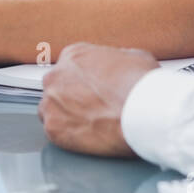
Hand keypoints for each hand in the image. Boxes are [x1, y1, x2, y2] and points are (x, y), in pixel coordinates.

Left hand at [39, 43, 158, 156]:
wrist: (142, 111)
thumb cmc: (140, 84)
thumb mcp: (133, 56)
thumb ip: (116, 59)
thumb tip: (119, 66)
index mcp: (74, 55)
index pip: (70, 68)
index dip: (83, 82)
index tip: (92, 92)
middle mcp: (56, 76)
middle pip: (57, 88)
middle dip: (72, 98)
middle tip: (92, 109)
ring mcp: (52, 103)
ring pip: (52, 111)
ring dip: (66, 117)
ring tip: (90, 124)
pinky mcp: (54, 129)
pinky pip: (54, 133)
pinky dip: (68, 136)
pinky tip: (87, 136)